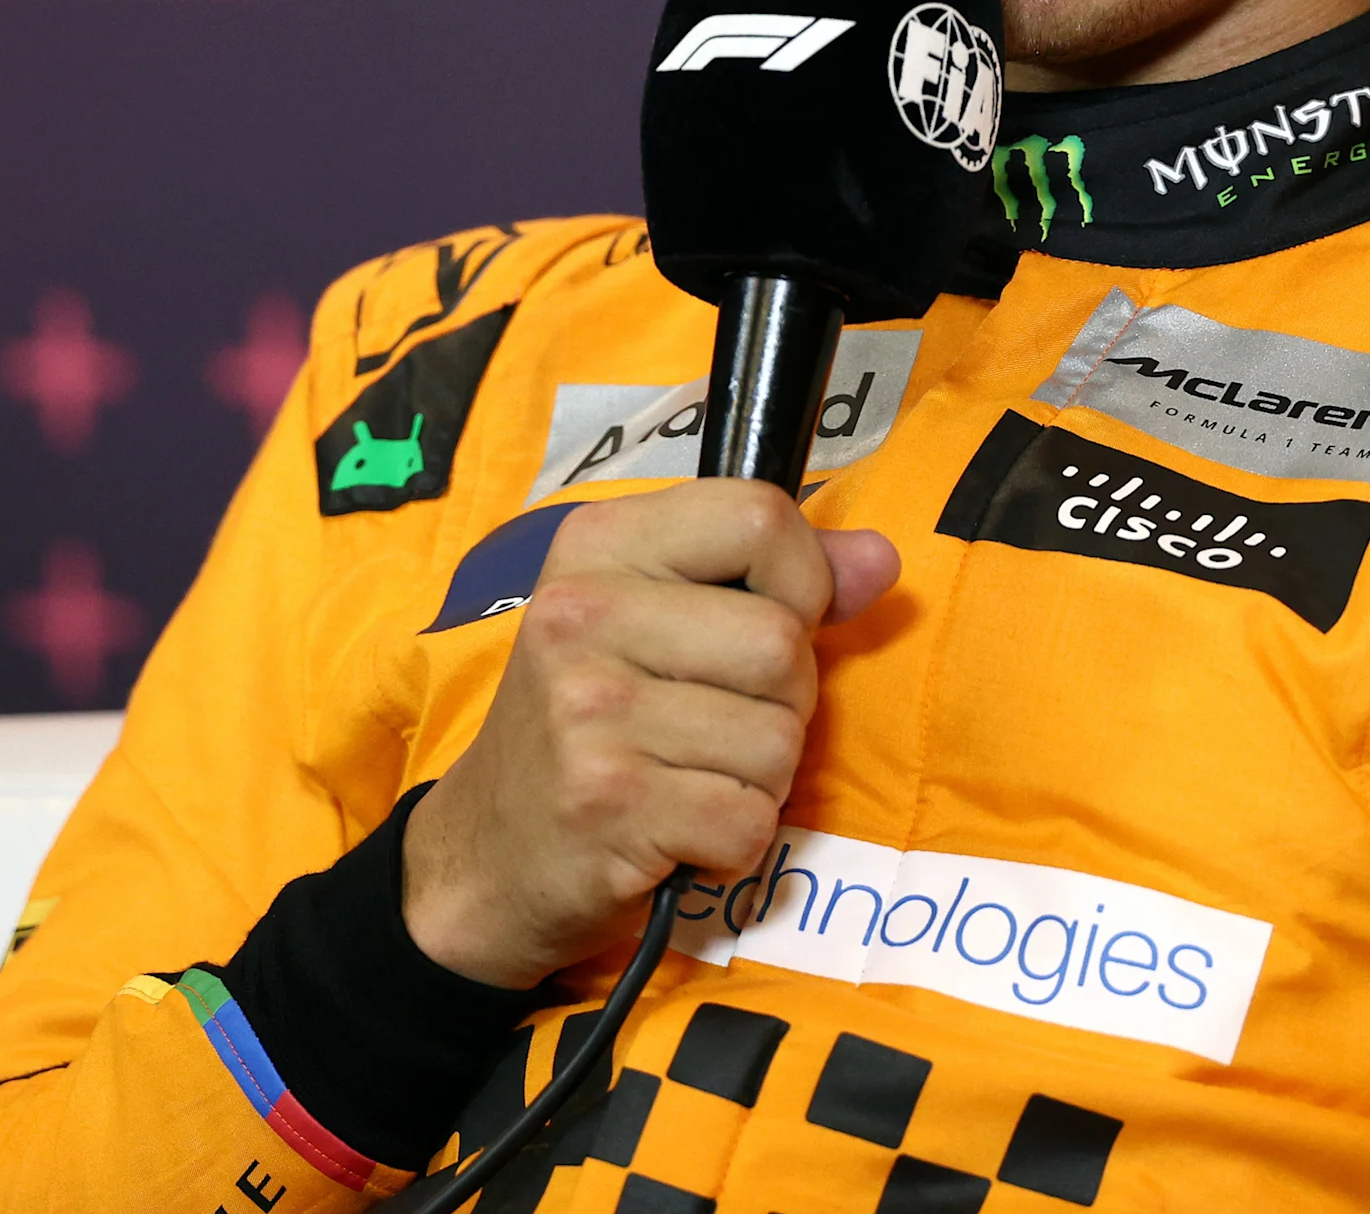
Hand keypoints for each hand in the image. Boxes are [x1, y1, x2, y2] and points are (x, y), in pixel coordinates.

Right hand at [401, 479, 900, 988]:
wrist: (488, 852)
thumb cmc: (590, 724)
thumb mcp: (660, 620)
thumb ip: (777, 579)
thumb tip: (882, 561)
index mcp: (597, 544)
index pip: (760, 516)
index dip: (800, 578)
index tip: (767, 620)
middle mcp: (582, 614)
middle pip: (784, 642)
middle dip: (784, 700)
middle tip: (713, 722)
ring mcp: (589, 710)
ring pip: (780, 739)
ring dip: (759, 777)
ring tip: (690, 775)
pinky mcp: (608, 803)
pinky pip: (749, 818)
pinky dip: (732, 839)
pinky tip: (676, 828)